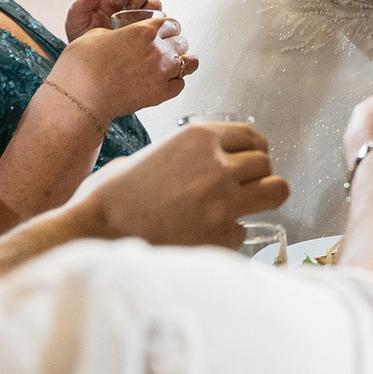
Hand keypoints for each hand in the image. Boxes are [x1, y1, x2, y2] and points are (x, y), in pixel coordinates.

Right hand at [56, 14, 196, 119]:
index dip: (165, 28)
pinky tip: (163, 83)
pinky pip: (180, 85)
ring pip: (189, 63)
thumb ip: (118, 32)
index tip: (160, 33)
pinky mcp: (160, 94)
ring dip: (180, 63)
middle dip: (172, 45)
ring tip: (169, 67)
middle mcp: (158, 49)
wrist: (80, 96)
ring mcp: (162, 72)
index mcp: (144, 31)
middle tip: (161, 51)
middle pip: (181, 42)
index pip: (171, 23)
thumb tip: (121, 35)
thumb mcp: (96, 35)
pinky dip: (174, 83)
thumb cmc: (82, 65)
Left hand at [65, 0, 159, 40]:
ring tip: (129, 11)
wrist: (98, 61)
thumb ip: (79, 6)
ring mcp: (136, 5)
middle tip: (117, 1)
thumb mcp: (75, 23)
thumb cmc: (83, 38)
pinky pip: (156, 7)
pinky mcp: (147, 17)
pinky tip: (141, 19)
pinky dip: (151, 9)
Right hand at [81, 121, 289, 248]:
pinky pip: (243, 231)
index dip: (255, 149)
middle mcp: (218, 164)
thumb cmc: (111, 195)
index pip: (251, 136)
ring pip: (275, 191)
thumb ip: (178, 156)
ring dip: (263, 199)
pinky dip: (230, 236)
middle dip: (258, 176)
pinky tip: (208, 238)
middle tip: (245, 188)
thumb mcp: (147, 154)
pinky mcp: (221, 235)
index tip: (255, 158)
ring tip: (247, 208)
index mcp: (198, 137)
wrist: (97, 231)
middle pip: (266, 164)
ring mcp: (224, 200)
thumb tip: (187, 166)